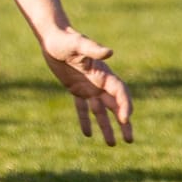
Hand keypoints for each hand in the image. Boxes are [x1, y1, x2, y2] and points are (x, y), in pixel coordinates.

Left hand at [41, 25, 133, 146]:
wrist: (52, 37)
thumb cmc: (66, 39)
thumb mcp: (78, 44)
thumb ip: (93, 50)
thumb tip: (110, 52)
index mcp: (103, 73)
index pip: (120, 92)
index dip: (125, 106)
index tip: (126, 120)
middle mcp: (99, 82)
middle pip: (115, 106)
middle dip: (124, 123)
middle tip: (129, 140)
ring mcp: (88, 86)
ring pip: (100, 111)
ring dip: (106, 127)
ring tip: (111, 144)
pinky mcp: (75, 88)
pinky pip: (82, 107)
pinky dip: (85, 120)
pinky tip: (87, 134)